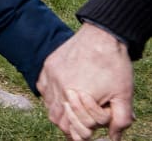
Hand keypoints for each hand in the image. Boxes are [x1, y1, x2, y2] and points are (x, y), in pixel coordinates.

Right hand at [38, 23, 133, 140]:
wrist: (102, 35)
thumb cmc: (114, 66)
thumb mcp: (124, 96)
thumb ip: (120, 121)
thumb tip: (114, 138)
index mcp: (76, 97)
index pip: (71, 128)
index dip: (80, 134)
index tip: (88, 133)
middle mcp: (59, 86)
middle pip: (57, 119)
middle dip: (68, 125)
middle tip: (80, 124)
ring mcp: (52, 74)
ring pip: (48, 104)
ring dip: (58, 111)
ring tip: (71, 111)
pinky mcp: (49, 64)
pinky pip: (42, 87)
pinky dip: (49, 95)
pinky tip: (61, 95)